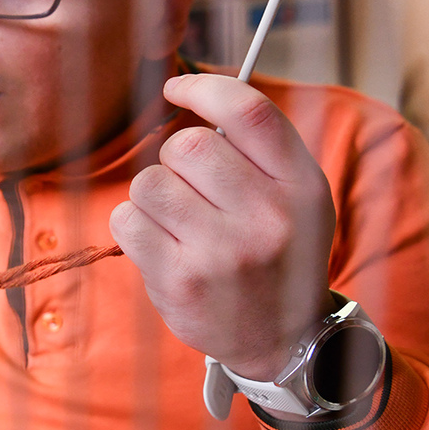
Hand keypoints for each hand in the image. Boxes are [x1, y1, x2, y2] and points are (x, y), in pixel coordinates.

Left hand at [109, 74, 336, 379]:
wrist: (282, 341)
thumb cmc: (279, 254)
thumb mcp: (298, 198)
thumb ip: (259, 149)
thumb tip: (190, 93)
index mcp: (301, 185)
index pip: (248, 111)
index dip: (203, 88)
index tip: (176, 89)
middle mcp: (267, 218)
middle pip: (190, 145)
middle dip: (176, 158)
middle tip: (189, 187)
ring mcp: (222, 253)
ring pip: (150, 182)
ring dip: (153, 194)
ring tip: (178, 220)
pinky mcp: (180, 282)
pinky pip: (127, 220)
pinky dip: (134, 225)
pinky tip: (160, 243)